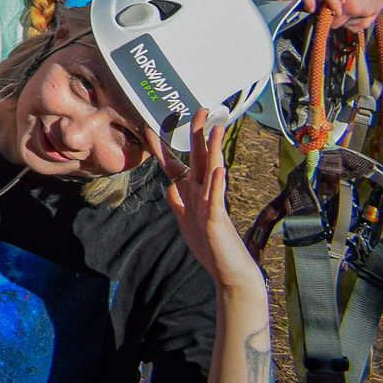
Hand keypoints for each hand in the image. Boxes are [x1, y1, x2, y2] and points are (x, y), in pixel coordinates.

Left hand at [152, 112, 265, 296]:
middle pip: (200, 159)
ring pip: (211, 173)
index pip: (177, 165)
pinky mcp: (218, 221)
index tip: (151, 128)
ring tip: (215, 129)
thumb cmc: (211, 246)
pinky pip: (217, 200)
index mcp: (193, 194)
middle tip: (199, 110)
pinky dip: (217, 184)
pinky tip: (218, 170)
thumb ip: (179, 203)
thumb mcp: (187, 222)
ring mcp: (212, 206)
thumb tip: (169, 187)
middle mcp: (204, 194)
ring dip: (213, 150)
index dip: (163, 147)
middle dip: (198, 135)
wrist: (231, 272)